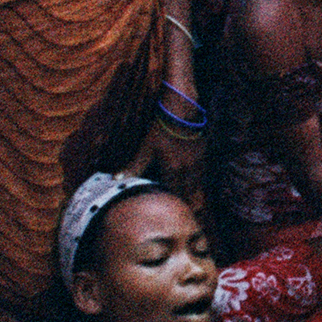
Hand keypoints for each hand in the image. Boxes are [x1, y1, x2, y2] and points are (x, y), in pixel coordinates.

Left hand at [122, 84, 205, 211]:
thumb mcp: (146, 148)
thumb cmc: (161, 128)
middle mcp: (187, 169)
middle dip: (184, 201)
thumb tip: (116, 179)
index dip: (171, 201)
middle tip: (183, 209)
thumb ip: (134, 166)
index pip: (172, 192)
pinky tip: (198, 182)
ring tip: (191, 201)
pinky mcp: (205, 154)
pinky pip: (204, 174)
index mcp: (172, 169)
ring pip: (197, 184)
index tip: (171, 209)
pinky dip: (200, 181)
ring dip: (193, 193)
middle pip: (187, 192)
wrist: (181, 112)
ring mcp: (198, 162)